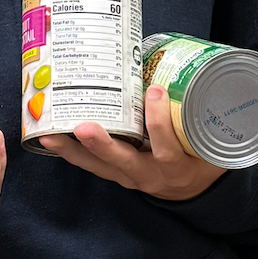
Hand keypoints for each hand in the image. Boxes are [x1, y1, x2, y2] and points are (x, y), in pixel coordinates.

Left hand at [40, 85, 225, 200]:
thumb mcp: (209, 142)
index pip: (167, 147)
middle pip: (122, 161)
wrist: (192, 190)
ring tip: (47, 135)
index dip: (159, 121)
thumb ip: (199, 113)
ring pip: (98, 166)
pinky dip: (71, 153)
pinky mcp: (116, 175)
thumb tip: (188, 68)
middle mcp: (149, 175)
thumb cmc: (201, 159)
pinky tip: (50, 139)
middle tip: (83, 127)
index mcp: (177, 167)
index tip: (154, 91)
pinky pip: (91, 166)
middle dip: (102, 144)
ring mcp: (129, 177)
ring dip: (72, 150)